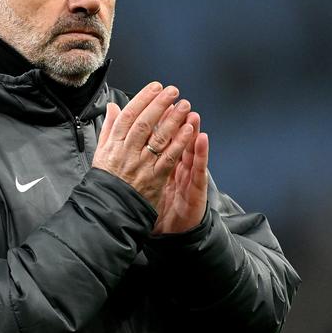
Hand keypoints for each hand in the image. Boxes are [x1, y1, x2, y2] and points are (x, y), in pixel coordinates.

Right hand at [92, 82, 194, 215]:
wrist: (109, 208)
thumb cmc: (106, 179)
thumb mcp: (101, 151)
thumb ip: (109, 128)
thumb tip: (112, 107)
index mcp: (114, 144)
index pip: (128, 116)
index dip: (143, 99)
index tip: (155, 87)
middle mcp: (127, 152)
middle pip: (144, 123)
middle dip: (160, 105)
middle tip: (173, 91)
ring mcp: (141, 165)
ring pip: (158, 138)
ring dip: (173, 120)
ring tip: (185, 106)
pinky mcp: (154, 178)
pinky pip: (169, 158)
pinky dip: (179, 143)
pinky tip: (188, 130)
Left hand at [150, 110, 208, 233]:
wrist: (174, 232)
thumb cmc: (161, 204)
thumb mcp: (149, 182)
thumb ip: (140, 161)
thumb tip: (129, 145)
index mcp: (163, 162)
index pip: (161, 137)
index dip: (159, 120)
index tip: (156, 100)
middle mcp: (177, 165)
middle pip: (177, 138)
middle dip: (176, 119)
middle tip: (177, 100)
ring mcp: (188, 175)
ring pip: (191, 148)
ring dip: (192, 128)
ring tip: (192, 111)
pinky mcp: (197, 188)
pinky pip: (199, 168)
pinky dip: (201, 153)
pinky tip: (202, 139)